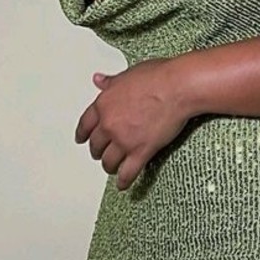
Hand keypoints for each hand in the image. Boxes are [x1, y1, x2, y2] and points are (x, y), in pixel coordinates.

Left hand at [74, 59, 191, 190]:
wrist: (177, 87)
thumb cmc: (158, 77)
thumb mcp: (128, 74)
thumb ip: (111, 82)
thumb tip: (99, 80)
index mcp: (104, 104)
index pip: (85, 124)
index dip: (82, 134)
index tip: (82, 139)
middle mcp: (109, 123)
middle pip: (96, 145)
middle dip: (98, 151)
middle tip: (101, 154)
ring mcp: (124, 139)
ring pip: (108, 161)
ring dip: (109, 166)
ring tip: (113, 168)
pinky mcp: (141, 151)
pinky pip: (128, 172)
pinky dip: (124, 181)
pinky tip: (123, 185)